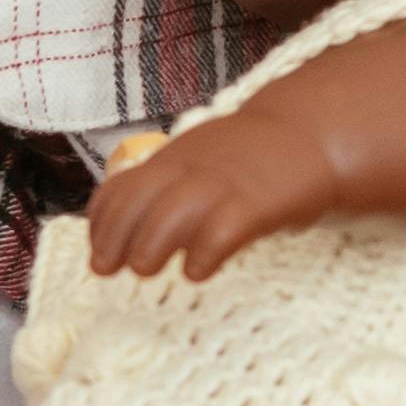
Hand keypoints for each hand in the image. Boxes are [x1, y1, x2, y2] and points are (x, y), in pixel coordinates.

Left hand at [84, 110, 335, 284]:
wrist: (309, 134)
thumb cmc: (248, 157)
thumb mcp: (196, 159)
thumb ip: (164, 185)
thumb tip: (123, 226)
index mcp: (172, 160)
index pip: (120, 187)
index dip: (101, 223)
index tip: (97, 252)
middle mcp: (191, 169)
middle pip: (137, 202)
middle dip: (114, 237)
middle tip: (107, 269)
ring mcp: (223, 185)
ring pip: (171, 215)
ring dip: (150, 246)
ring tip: (145, 271)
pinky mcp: (256, 205)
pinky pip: (222, 231)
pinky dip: (203, 254)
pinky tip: (196, 271)